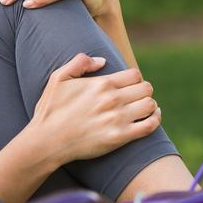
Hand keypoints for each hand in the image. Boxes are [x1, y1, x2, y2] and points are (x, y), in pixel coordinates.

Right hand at [29, 53, 160, 163]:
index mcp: (101, 84)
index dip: (134, 79)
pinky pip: (150, 125)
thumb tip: (102, 60)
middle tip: (135, 98)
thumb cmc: (50, 110)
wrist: (47, 142)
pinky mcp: (120, 137)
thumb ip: (80, 62)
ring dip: (149, 105)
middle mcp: (112, 99)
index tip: (129, 86)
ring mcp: (118, 119)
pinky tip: (152, 117)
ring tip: (143, 108)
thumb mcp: (58, 78)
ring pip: (150, 104)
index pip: (135, 74)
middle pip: (146, 88)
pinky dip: (155, 120)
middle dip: (143, 91)